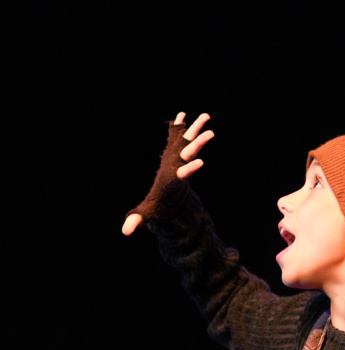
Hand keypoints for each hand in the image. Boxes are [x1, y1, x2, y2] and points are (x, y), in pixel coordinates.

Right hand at [122, 112, 214, 235]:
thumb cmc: (159, 207)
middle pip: (191, 153)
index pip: (185, 174)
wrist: (170, 200)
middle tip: (210, 134)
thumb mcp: (148, 213)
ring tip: (206, 116)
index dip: (191, 168)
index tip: (200, 162)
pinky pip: (178, 137)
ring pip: (190, 142)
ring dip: (196, 129)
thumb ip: (138, 220)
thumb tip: (125, 232)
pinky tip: (182, 114)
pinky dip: (179, 126)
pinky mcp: (175, 154)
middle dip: (199, 144)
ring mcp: (179, 159)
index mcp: (175, 181)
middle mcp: (180, 167)